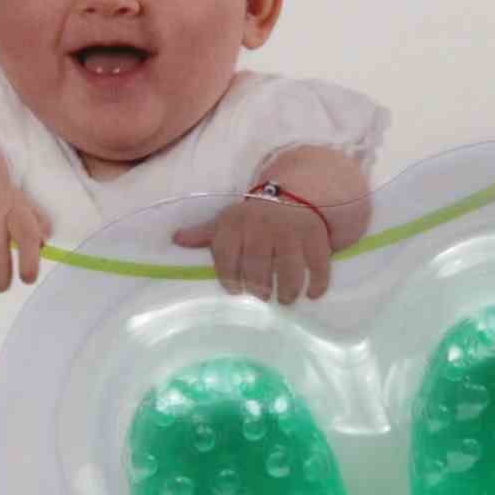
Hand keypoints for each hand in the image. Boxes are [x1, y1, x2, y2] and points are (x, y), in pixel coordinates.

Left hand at [173, 195, 331, 302]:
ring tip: (284, 300)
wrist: (294, 195)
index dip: (229, 279)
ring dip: (287, 292)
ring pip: (288, 271)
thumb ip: (204, 234)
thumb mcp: (228, 222)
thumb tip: (176, 239)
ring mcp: (291, 232)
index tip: (236, 291)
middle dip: (259, 289)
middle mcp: (262, 227)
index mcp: (237, 223)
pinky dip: (316, 284)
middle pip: (258, 269)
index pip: (227, 258)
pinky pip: (317, 266)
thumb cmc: (254, 218)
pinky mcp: (315, 237)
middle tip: (262, 297)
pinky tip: (312, 294)